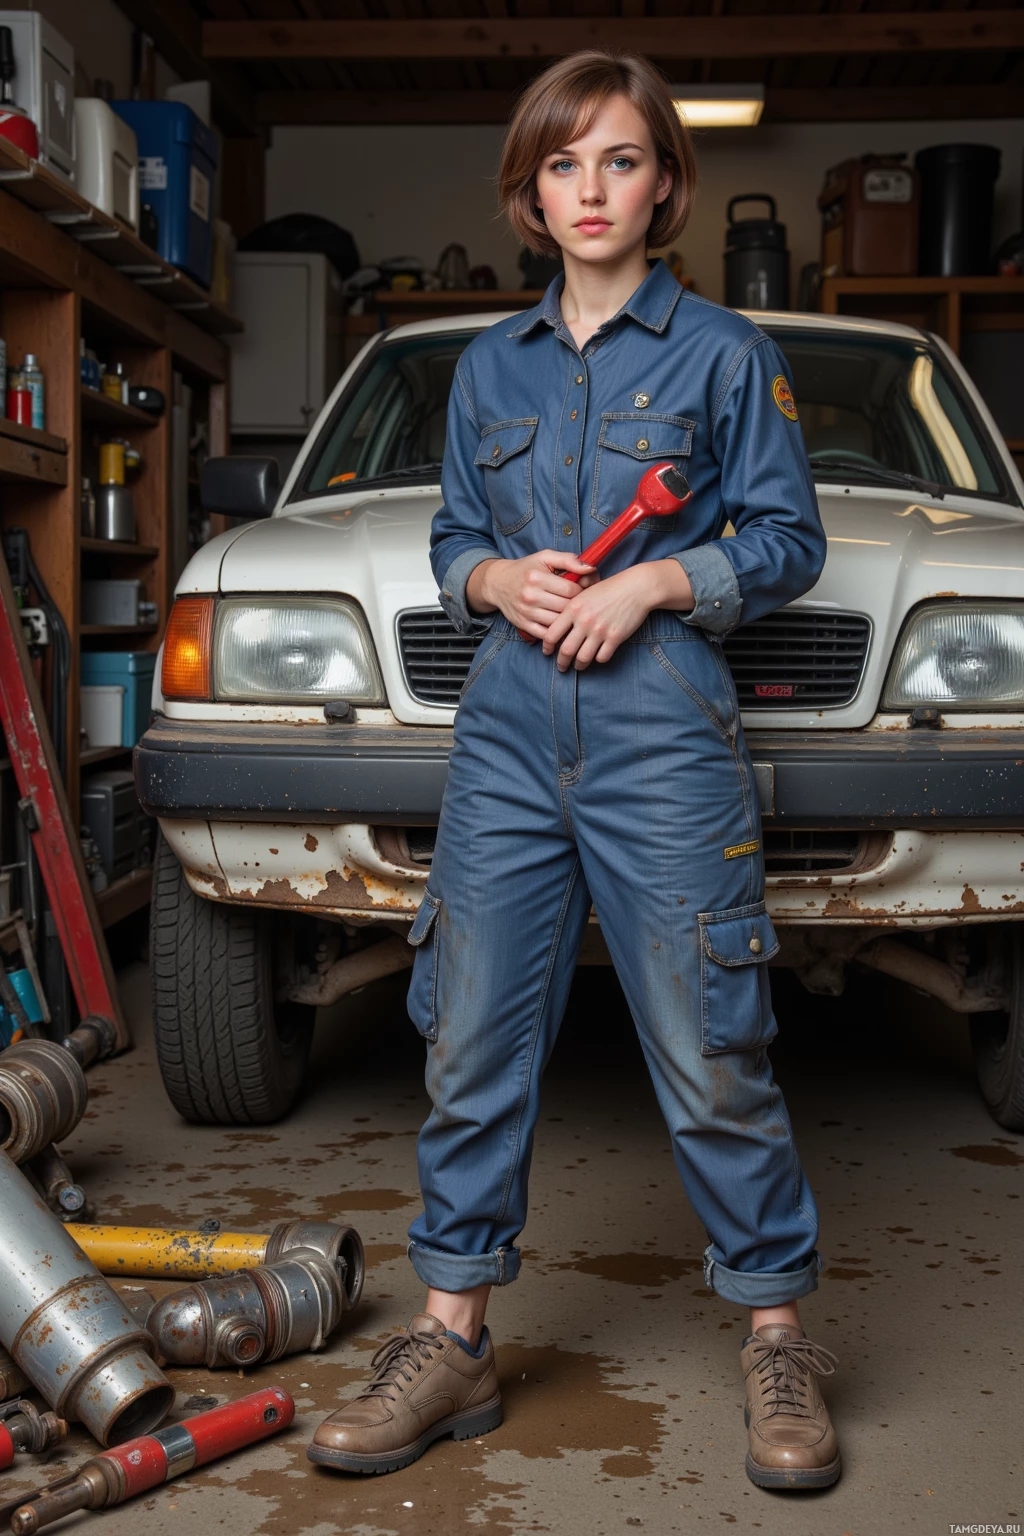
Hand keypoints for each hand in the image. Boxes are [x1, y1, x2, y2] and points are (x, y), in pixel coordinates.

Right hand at [473, 551, 599, 637]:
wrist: (498, 584)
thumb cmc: (526, 569)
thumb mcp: (545, 557)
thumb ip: (569, 560)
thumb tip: (591, 568)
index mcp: (536, 578)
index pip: (571, 590)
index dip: (583, 590)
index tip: (584, 589)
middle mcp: (530, 596)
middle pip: (566, 607)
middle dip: (578, 605)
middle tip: (582, 601)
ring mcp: (526, 613)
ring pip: (559, 622)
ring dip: (569, 619)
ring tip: (573, 612)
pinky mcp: (523, 625)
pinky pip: (547, 634)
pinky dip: (557, 632)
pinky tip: (562, 624)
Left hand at [542, 561, 691, 670]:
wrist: (636, 588)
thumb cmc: (609, 589)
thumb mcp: (585, 593)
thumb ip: (571, 608)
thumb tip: (557, 626)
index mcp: (573, 608)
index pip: (551, 634)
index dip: (546, 647)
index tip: (547, 652)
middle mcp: (584, 621)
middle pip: (565, 651)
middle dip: (561, 663)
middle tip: (561, 667)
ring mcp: (600, 630)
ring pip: (583, 658)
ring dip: (579, 665)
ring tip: (578, 666)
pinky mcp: (615, 637)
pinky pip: (602, 657)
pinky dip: (598, 659)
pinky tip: (597, 656)